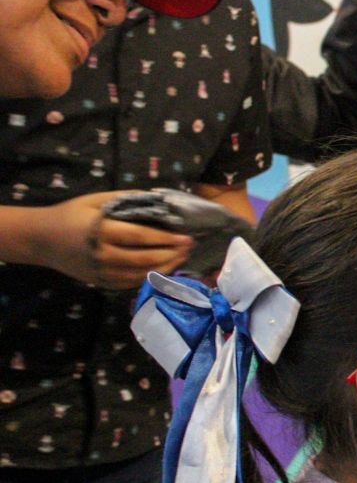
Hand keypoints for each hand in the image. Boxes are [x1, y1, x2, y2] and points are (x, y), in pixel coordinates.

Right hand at [36, 192, 192, 288]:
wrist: (40, 239)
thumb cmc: (70, 214)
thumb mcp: (95, 200)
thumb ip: (125, 199)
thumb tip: (157, 199)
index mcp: (102, 231)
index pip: (142, 237)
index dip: (167, 238)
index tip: (187, 237)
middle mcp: (103, 255)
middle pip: (146, 259)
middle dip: (173, 254)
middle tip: (190, 247)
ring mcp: (102, 272)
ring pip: (141, 275)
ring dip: (166, 267)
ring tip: (182, 257)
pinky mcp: (101, 282)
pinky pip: (131, 283)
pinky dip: (151, 277)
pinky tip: (165, 269)